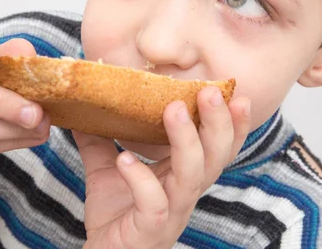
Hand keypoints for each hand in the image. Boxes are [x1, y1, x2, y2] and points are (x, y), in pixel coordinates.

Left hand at [74, 87, 250, 248]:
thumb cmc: (114, 216)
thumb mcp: (105, 169)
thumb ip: (100, 139)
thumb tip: (85, 106)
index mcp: (182, 176)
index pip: (217, 149)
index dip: (233, 125)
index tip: (236, 94)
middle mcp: (184, 194)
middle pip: (215, 158)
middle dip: (218, 124)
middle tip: (210, 92)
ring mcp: (171, 213)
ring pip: (193, 177)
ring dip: (188, 141)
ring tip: (174, 109)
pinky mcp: (150, 230)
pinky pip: (153, 203)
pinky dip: (140, 179)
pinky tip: (124, 159)